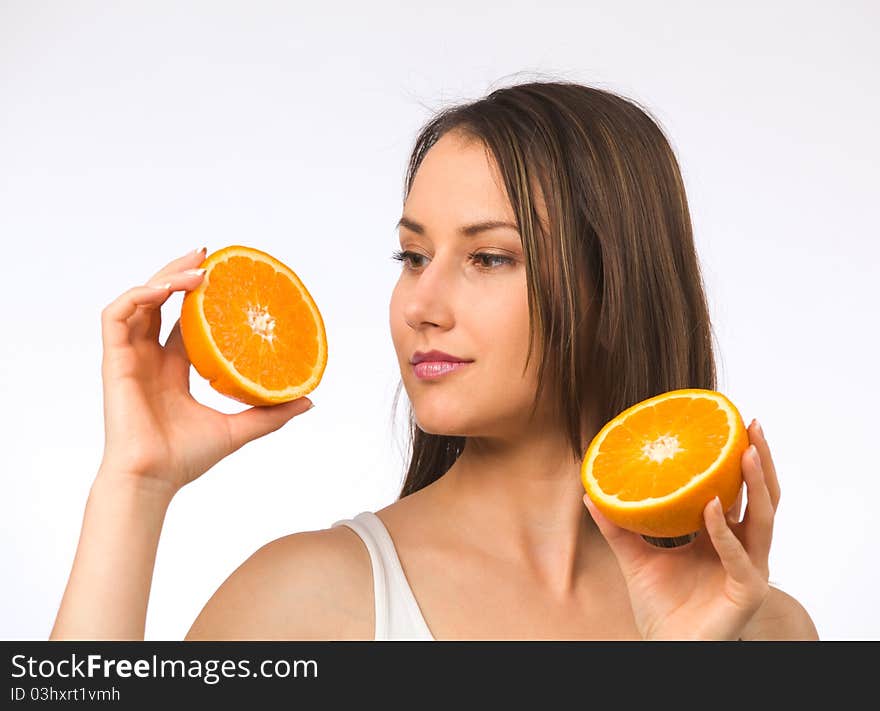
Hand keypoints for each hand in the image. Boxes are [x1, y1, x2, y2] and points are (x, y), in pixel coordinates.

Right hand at [98, 247, 313, 494]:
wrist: (154, 479)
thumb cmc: (186, 459)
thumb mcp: (239, 429)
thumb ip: (271, 414)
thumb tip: (309, 400)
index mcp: (172, 371)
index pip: (183, 323)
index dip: (198, 298)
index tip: (222, 276)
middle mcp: (149, 359)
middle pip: (161, 303)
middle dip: (180, 273)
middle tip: (209, 255)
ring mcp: (130, 358)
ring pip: (141, 301)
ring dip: (165, 277)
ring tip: (197, 267)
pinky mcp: (114, 360)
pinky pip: (118, 315)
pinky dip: (141, 295)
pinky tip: (170, 288)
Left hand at [583, 419, 779, 639]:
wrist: (667, 649)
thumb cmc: (660, 607)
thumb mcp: (634, 558)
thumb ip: (617, 527)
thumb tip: (589, 493)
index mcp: (721, 537)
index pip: (737, 492)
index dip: (738, 460)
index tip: (731, 424)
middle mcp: (742, 549)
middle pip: (761, 497)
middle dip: (759, 460)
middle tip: (751, 425)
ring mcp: (749, 569)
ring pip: (764, 520)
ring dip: (756, 484)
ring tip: (746, 452)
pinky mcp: (746, 591)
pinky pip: (738, 557)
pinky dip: (723, 531)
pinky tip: (710, 506)